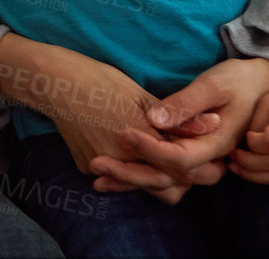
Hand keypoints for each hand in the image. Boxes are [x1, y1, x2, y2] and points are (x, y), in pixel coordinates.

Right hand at [0, 35, 195, 204]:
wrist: (53, 82)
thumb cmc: (99, 80)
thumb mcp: (142, 94)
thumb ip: (178, 118)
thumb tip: (215, 124)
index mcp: (138, 137)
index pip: (182, 165)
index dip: (202, 164)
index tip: (213, 158)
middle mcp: (120, 158)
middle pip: (166, 186)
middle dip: (184, 178)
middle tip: (196, 165)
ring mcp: (102, 166)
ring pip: (143, 186)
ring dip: (159, 178)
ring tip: (170, 162)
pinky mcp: (87, 166)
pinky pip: (118, 176)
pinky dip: (130, 169)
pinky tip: (135, 153)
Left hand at [102, 57, 268, 192]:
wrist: (259, 84)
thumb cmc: (236, 80)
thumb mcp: (213, 85)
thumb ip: (186, 104)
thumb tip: (154, 119)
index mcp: (217, 144)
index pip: (180, 159)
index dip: (150, 149)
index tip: (123, 134)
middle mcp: (209, 159)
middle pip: (168, 178)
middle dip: (131, 173)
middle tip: (96, 162)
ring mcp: (199, 159)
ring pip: (164, 181)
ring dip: (130, 179)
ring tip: (95, 173)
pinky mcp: (190, 155)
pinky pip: (164, 173)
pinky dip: (138, 172)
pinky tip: (111, 169)